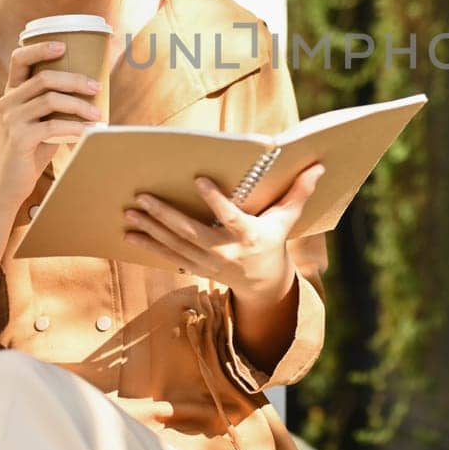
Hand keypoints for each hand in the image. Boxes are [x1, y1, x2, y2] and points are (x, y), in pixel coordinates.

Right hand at [0, 40, 103, 201]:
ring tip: (98, 115)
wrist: (11, 181)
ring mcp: (11, 119)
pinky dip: (74, 127)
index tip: (63, 46)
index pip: (18, 58)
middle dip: (75, 80)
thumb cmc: (33, 146)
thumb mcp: (42, 119)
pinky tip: (88, 131)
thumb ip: (56, 102)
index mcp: (12, 91)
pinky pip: (52, 125)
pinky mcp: (19, 138)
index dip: (40, 48)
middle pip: (44, 78)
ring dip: (79, 105)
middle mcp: (8, 101)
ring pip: (51, 99)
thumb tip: (93, 86)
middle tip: (97, 87)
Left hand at [123, 163, 326, 300]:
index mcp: (248, 235)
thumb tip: (319, 165)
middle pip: (191, 232)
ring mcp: (207, 262)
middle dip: (164, 215)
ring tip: (129, 212)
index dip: (214, 199)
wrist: (263, 283)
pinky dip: (148, 245)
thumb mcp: (287, 219)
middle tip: (142, 196)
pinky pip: (168, 256)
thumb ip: (299, 192)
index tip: (197, 179)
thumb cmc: (274, 240)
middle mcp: (225, 251)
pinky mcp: (196, 267)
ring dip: (150, 229)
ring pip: (174, 245)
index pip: (230, 217)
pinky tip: (130, 233)